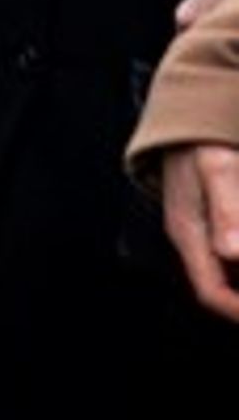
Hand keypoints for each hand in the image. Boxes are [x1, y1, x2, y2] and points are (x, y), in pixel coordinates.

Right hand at [159, 143, 238, 323]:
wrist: (186, 110)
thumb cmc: (199, 136)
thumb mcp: (217, 166)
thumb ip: (226, 208)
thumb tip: (233, 252)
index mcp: (188, 231)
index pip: (211, 290)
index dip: (238, 309)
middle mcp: (194, 236)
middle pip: (222, 284)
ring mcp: (203, 226)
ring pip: (230, 267)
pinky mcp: (215, 215)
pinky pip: (230, 248)